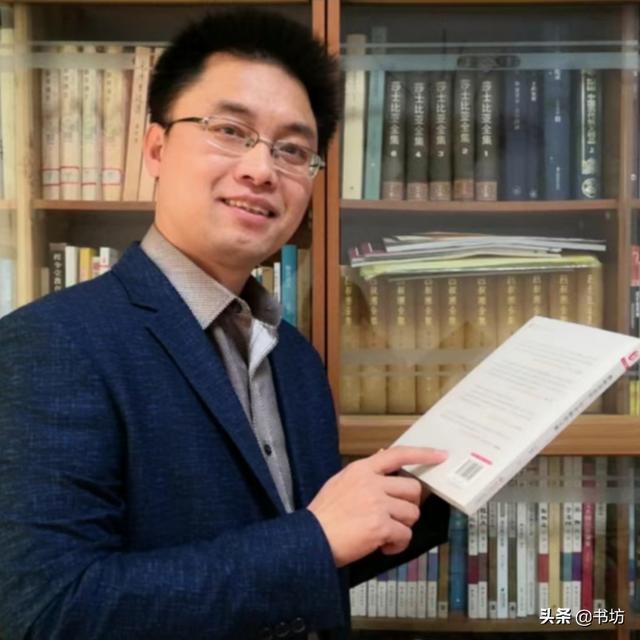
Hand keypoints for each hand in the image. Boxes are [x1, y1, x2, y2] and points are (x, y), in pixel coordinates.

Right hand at [307, 446, 446, 567]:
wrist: (311, 538)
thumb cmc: (324, 514)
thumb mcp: (340, 482)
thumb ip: (364, 473)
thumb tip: (383, 461)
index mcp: (361, 470)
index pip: (398, 454)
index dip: (422, 454)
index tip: (441, 455)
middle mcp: (371, 483)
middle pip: (413, 489)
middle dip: (408, 506)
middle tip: (395, 517)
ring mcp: (377, 504)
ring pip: (411, 514)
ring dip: (402, 527)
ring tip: (384, 534)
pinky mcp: (381, 527)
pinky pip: (405, 535)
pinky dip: (396, 545)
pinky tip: (382, 547)